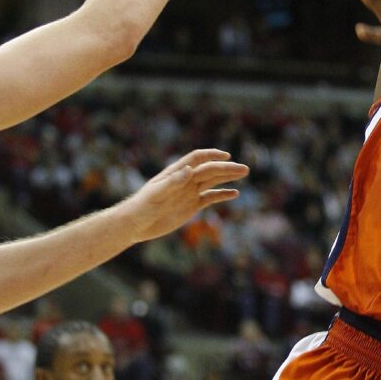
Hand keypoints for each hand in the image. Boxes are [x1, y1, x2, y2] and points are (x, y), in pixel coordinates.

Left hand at [117, 148, 248, 243]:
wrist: (136, 224)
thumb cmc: (142, 207)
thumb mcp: (157, 194)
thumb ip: (173, 182)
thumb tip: (189, 170)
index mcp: (176, 173)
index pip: (197, 159)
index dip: (211, 155)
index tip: (226, 156)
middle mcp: (185, 180)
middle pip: (210, 170)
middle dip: (227, 168)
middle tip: (244, 169)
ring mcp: (189, 192)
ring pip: (213, 181)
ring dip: (228, 177)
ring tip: (244, 173)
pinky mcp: (191, 206)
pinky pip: (210, 197)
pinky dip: (222, 195)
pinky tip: (234, 193)